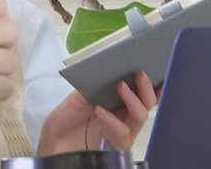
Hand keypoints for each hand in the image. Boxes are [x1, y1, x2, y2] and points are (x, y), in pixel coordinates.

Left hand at [37, 71, 157, 154]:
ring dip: (132, 99)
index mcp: (118, 102)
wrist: (54, 140)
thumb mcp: (80, 95)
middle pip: (147, 103)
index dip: (152, 82)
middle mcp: (124, 116)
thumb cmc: (67, 118)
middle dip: (146, 88)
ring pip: (140, 117)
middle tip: (139, 73)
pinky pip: (122, 132)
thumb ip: (98, 84)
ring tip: (120, 85)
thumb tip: (111, 66)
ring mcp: (122, 131)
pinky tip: (100, 110)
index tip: (155, 67)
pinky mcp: (115, 145)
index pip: (141, 92)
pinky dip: (113, 120)